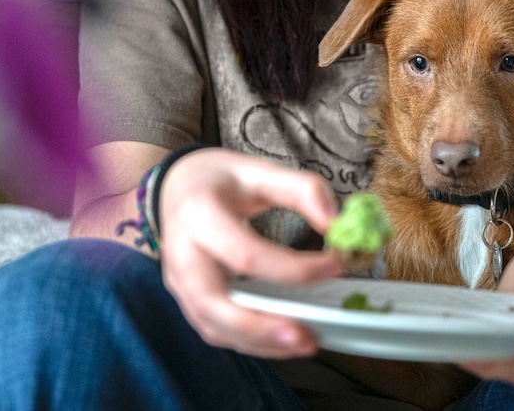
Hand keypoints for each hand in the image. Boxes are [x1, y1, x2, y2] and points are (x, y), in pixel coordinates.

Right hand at [157, 148, 342, 357]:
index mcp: (199, 214)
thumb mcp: (259, 169)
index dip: (292, 268)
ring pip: (213, 326)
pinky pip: (216, 330)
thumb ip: (302, 189)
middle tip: (306, 337)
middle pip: (213, 302)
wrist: (176, 187)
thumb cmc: (220, 180)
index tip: (335, 267)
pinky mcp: (187, 300)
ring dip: (259, 342)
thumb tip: (337, 222)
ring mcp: (179, 282)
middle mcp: (182, 253)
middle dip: (260, 327)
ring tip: (305, 343)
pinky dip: (251, 342)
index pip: (245, 253)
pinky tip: (286, 340)